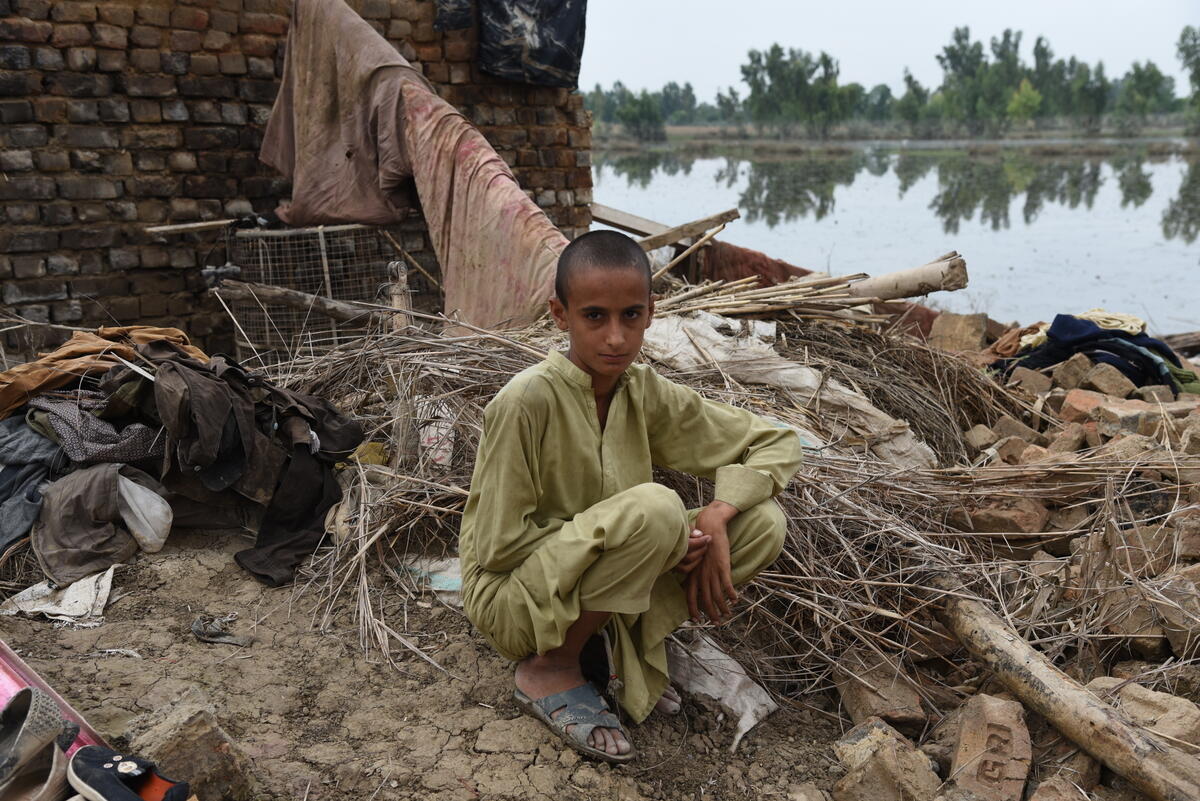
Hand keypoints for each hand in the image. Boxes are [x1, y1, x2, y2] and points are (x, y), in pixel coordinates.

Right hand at [674, 529, 709, 574]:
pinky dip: (693, 565)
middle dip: (701, 550)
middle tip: (707, 543)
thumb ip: (690, 530)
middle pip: (689, 557)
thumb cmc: (671, 530)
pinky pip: (684, 570)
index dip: (701, 541)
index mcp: (672, 542)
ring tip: (703, 550)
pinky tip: (698, 558)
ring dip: (698, 558)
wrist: (657, 536)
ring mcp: (670, 562)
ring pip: (686, 565)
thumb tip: (700, 535)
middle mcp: (670, 554)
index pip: (690, 544)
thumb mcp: (680, 526)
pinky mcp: (670, 566)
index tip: (708, 537)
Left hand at [686, 502, 738, 623]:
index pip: (689, 596)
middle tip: (717, 623)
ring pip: (717, 596)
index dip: (692, 609)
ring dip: (723, 608)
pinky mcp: (722, 566)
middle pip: (705, 600)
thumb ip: (695, 573)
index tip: (697, 620)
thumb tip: (695, 585)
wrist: (709, 528)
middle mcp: (701, 575)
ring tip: (728, 614)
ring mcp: (711, 572)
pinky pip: (727, 585)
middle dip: (711, 614)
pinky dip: (732, 594)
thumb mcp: (695, 560)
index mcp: (693, 574)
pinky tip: (736, 600)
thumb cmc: (702, 543)